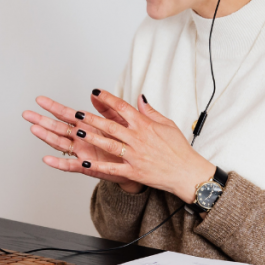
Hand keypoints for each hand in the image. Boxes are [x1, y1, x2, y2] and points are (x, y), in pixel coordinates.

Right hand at [23, 95, 142, 191]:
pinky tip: (47, 159)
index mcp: (87, 126)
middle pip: (58, 128)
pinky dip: (58, 163)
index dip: (53, 107)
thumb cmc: (126, 143)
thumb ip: (106, 108)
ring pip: (60, 144)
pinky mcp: (87, 167)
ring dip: (47, 137)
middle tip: (27, 114)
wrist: (138, 165)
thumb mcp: (118, 121)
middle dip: (42, 121)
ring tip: (34, 129)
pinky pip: (70, 165)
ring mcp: (82, 152)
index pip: (67, 114)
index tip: (40, 100)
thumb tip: (95, 93)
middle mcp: (81, 139)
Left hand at [69, 89, 216, 203]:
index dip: (108, 98)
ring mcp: (135, 156)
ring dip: (92, 138)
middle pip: (111, 125)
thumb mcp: (167, 124)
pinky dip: (98, 166)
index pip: (123, 107)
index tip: (96, 92)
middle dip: (92, 118)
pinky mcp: (134, 171)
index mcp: (145, 125)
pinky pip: (113, 168)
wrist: (187, 172)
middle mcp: (138, 139)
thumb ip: (150, 111)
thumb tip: (139, 98)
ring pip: (109, 145)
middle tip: (77, 113)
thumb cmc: (178, 148)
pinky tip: (85, 162)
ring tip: (78, 132)